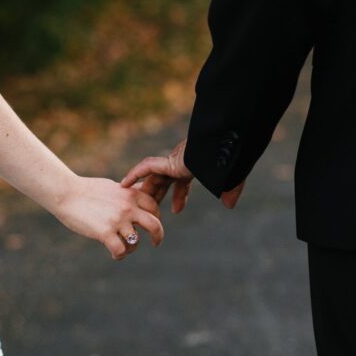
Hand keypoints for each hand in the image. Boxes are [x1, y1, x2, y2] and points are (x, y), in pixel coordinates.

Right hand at [52, 176, 163, 259]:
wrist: (66, 193)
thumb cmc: (87, 189)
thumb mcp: (113, 186)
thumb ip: (129, 192)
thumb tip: (141, 191)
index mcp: (130, 194)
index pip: (154, 207)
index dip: (155, 217)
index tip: (150, 225)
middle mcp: (127, 207)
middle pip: (154, 225)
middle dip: (158, 236)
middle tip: (156, 243)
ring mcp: (117, 220)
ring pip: (136, 241)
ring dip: (132, 248)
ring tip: (123, 249)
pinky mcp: (105, 232)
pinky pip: (120, 250)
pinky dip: (119, 255)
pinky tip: (114, 254)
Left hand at [122, 138, 245, 211]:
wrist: (226, 145)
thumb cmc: (229, 158)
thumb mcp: (230, 179)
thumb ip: (230, 191)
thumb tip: (230, 206)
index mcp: (193, 166)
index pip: (182, 182)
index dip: (179, 196)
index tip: (176, 210)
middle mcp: (181, 163)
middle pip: (163, 182)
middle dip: (156, 196)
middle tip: (148, 210)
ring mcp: (174, 161)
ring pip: (153, 178)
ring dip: (145, 190)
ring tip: (132, 203)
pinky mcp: (169, 161)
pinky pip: (146, 168)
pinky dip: (135, 175)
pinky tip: (124, 184)